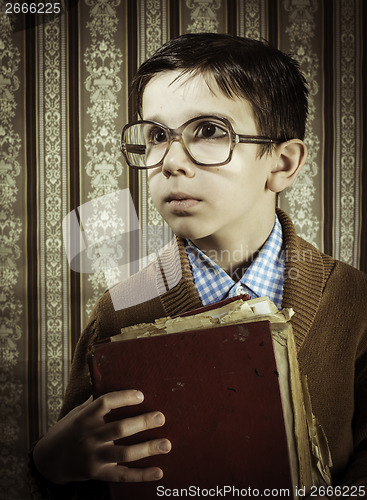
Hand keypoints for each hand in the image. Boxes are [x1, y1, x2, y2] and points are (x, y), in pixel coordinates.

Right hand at [33, 390, 170, 483]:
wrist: (49, 459)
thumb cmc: (71, 429)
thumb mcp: (79, 411)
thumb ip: (97, 401)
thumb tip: (119, 379)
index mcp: (85, 417)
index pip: (105, 402)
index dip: (124, 398)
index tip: (141, 395)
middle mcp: (89, 436)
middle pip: (119, 429)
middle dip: (142, 422)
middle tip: (161, 417)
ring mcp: (93, 456)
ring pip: (124, 453)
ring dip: (147, 448)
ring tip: (167, 443)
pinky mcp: (98, 474)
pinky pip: (122, 475)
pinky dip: (142, 475)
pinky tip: (159, 471)